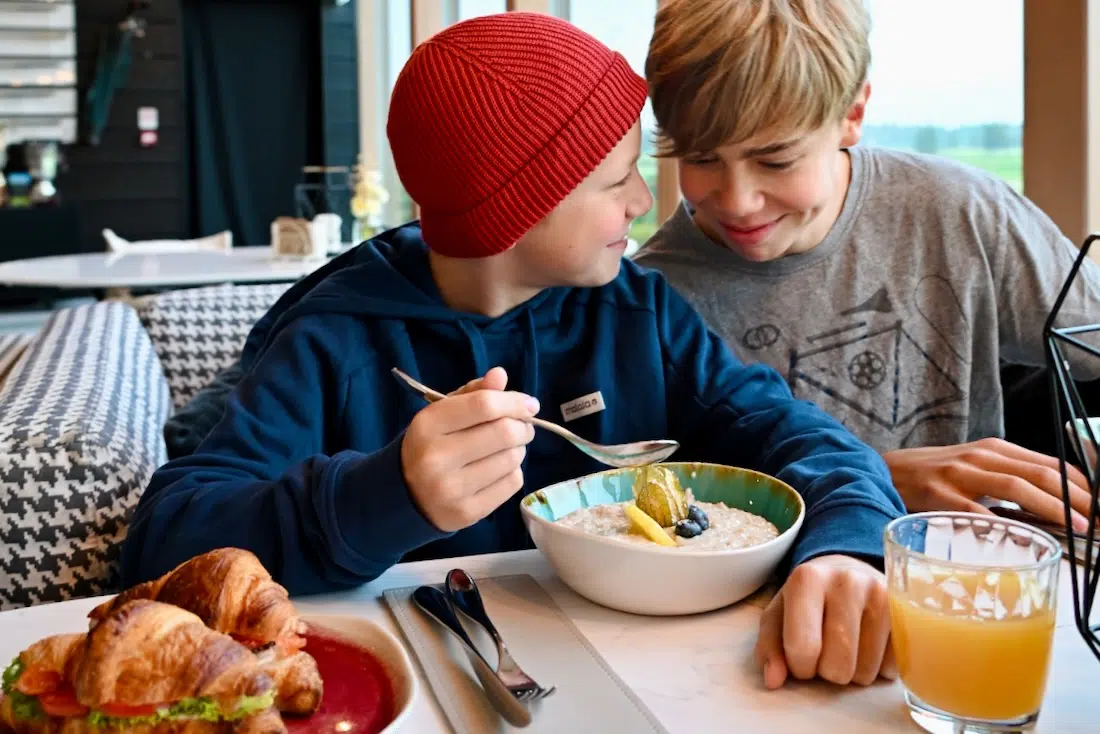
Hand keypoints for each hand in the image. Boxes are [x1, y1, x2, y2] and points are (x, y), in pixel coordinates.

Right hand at [402, 367, 538, 531]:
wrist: (407, 496)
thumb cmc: (431, 445)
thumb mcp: (443, 414)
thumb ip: (473, 393)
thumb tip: (499, 375)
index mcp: (428, 425)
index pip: (484, 405)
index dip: (514, 402)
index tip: (530, 404)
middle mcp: (436, 458)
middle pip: (504, 433)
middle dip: (522, 426)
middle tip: (522, 426)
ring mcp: (452, 489)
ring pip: (512, 459)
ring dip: (518, 450)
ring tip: (505, 448)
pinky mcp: (468, 513)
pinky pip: (513, 483)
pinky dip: (513, 472)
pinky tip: (498, 470)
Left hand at [754, 555, 894, 688]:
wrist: (847, 571)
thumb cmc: (807, 601)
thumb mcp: (778, 617)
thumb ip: (769, 648)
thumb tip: (773, 680)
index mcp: (807, 579)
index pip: (803, 649)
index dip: (799, 666)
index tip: (801, 656)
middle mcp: (847, 581)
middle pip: (838, 665)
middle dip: (827, 671)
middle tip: (826, 651)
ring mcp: (881, 594)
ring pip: (866, 671)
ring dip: (853, 672)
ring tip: (847, 647)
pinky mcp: (906, 612)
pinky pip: (892, 666)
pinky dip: (879, 668)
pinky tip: (869, 645)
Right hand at [883, 438, 1091, 531]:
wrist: (880, 471)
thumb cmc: (931, 477)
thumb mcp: (974, 469)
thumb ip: (1008, 484)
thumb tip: (1052, 513)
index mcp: (995, 450)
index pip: (1053, 465)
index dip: (1085, 488)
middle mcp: (982, 456)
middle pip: (1043, 474)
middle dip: (1080, 500)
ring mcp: (959, 474)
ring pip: (1017, 487)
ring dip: (1055, 509)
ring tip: (1079, 528)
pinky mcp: (937, 495)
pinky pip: (977, 511)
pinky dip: (1002, 525)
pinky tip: (1022, 538)